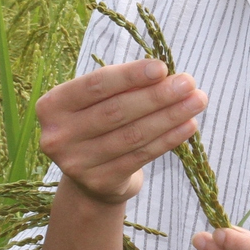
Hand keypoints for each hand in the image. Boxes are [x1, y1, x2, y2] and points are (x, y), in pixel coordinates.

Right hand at [35, 60, 208, 206]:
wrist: (90, 179)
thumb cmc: (98, 124)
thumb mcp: (98, 102)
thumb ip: (122, 87)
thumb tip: (165, 76)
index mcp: (52, 106)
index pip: (95, 86)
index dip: (130, 76)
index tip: (162, 67)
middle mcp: (58, 136)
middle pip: (116, 111)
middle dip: (157, 95)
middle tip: (189, 83)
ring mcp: (77, 163)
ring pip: (132, 135)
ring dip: (169, 116)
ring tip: (197, 101)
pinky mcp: (99, 182)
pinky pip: (141, 156)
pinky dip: (168, 139)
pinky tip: (189, 125)